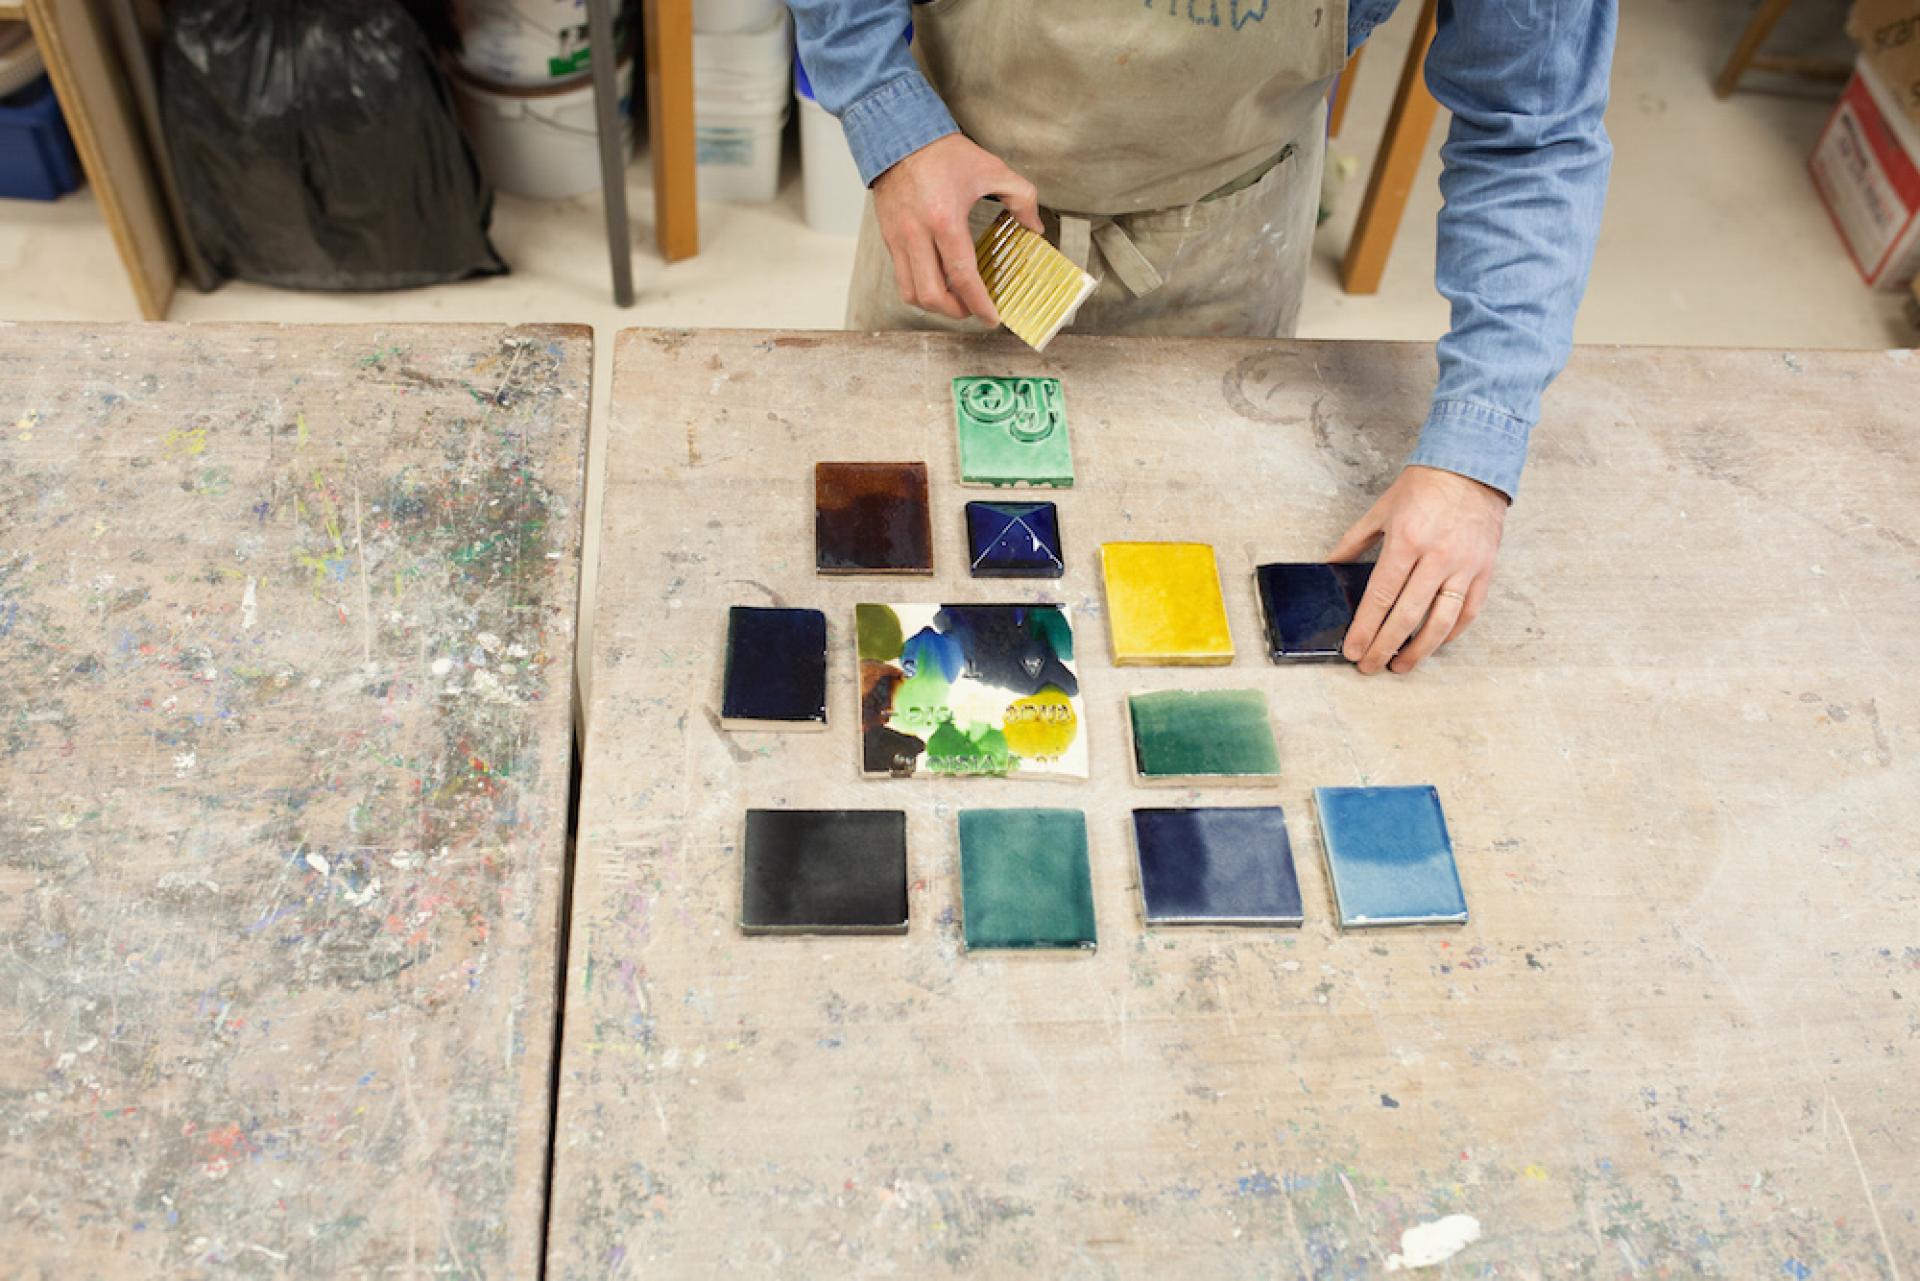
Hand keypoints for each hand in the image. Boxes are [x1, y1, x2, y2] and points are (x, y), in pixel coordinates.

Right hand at [871, 134, 1042, 324]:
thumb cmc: (943, 153)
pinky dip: (920, 288)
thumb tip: (1035, 227)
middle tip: (974, 310)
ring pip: (911, 292)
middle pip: (932, 295)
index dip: (979, 303)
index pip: (962, 275)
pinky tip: (937, 281)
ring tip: (955, 301)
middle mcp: (917, 234)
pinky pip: (901, 277)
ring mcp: (898, 238)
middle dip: (957, 312)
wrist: (899, 135)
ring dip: (935, 305)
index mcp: (945, 219)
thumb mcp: (993, 169)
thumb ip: (1022, 198)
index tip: (991, 317)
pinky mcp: (888, 238)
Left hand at [1329, 465, 1507, 673]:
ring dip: (1418, 650)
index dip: (1365, 628)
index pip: (1380, 597)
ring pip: (1440, 622)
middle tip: (1369, 665)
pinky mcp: (1484, 570)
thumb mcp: (1381, 509)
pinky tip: (1435, 643)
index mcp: (1406, 541)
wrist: (1473, 465)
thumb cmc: (1425, 485)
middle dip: (1384, 646)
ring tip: (1400, 665)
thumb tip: (1330, 565)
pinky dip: (1451, 632)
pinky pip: (1468, 611)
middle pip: (1406, 616)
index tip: (1352, 649)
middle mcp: (1437, 558)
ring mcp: (1464, 566)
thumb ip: (1353, 542)